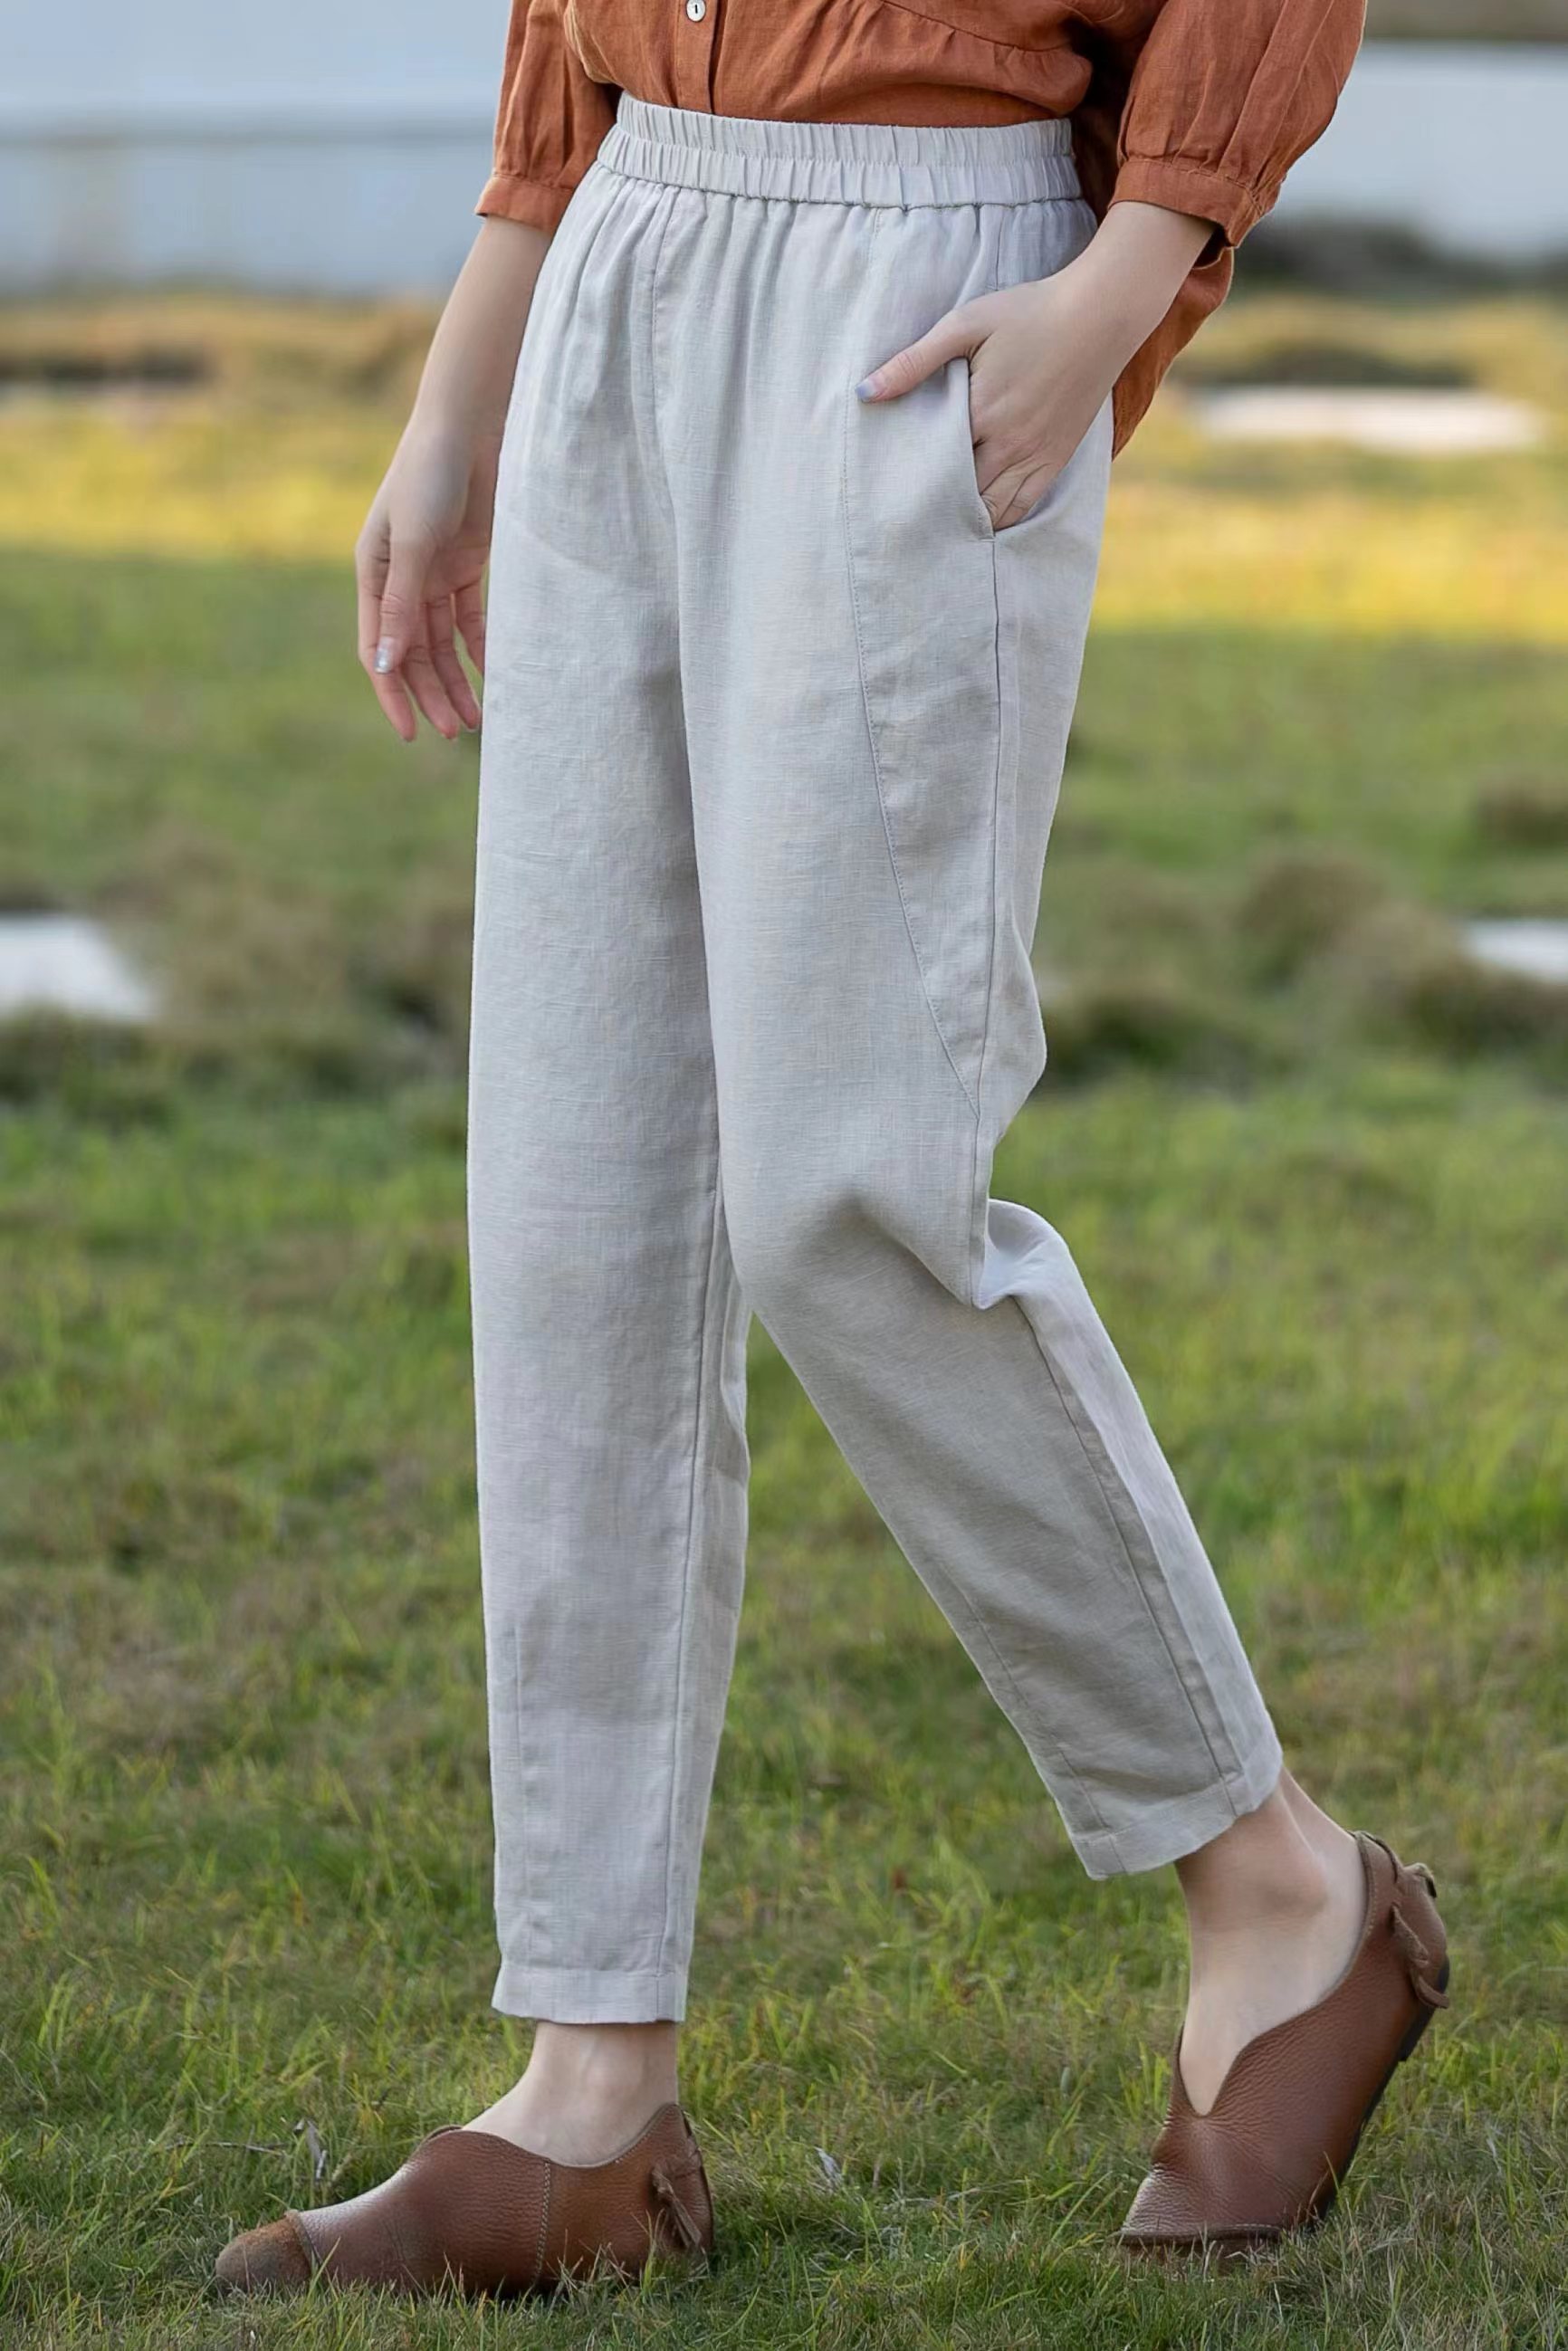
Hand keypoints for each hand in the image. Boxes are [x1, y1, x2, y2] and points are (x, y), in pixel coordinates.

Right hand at [354, 214, 549, 741]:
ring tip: (479, 720)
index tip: (411, 733)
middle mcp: (400, 576)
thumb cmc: (432, 471)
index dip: (392, 693)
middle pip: (413, 652)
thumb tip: (387, 667)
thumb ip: (402, 604)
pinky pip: (472, 619)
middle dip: (433, 694)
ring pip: (443, 642)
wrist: (474, 422)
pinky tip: (497, 677)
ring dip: (458, 680)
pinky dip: (482, 648)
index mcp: (372, 571)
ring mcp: (435, 570)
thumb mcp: (415, 542)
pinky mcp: (469, 562)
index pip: (378, 649)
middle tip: (458, 733)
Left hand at [855, 201, 1215, 529]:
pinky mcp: (1055, 459)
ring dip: (964, 519)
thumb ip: (914, 361)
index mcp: (981, 413)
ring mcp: (1035, 456)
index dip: (907, 483)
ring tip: (935, 528)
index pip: (931, 466)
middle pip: (959, 496)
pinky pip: (1023, 507)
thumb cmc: (1029, 312)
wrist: (1099, 313)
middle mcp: (1009, 444)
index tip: (882, 496)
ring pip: (992, 511)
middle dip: (931, 507)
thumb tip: (865, 393)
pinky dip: (999, 520)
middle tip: (900, 520)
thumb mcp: (966, 324)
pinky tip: (978, 523)